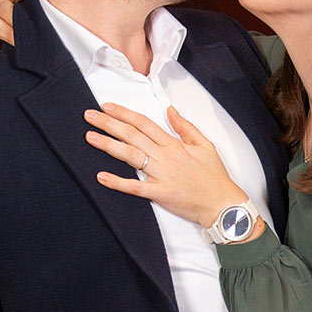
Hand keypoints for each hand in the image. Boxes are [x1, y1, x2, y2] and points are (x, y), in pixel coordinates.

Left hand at [86, 103, 261, 233]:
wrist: (222, 204)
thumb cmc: (215, 177)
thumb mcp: (205, 145)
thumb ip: (185, 127)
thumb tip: (170, 110)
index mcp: (174, 144)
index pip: (144, 123)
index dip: (124, 113)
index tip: (107, 106)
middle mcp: (165, 157)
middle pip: (132, 135)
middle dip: (108, 124)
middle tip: (89, 116)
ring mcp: (162, 175)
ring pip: (130, 156)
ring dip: (108, 145)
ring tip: (89, 137)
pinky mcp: (160, 194)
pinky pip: (135, 187)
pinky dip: (117, 182)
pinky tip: (101, 176)